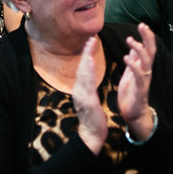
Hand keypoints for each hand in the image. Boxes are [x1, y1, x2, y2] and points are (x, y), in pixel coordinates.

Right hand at [72, 38, 107, 153]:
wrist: (91, 135)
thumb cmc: (93, 119)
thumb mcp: (90, 100)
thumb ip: (89, 88)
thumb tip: (89, 78)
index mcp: (81, 90)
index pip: (83, 70)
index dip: (86, 56)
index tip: (91, 43)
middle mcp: (79, 90)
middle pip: (81, 68)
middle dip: (86, 52)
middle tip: (91, 38)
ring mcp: (81, 95)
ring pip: (83, 73)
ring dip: (86, 58)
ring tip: (90, 45)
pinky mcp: (87, 101)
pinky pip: (87, 84)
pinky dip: (88, 72)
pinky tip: (90, 63)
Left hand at [118, 23, 156, 137]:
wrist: (133, 114)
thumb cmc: (131, 94)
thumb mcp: (131, 74)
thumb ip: (134, 61)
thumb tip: (135, 47)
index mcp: (143, 67)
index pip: (147, 49)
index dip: (146, 37)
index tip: (143, 25)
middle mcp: (146, 72)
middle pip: (150, 51)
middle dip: (147, 38)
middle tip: (143, 25)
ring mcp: (144, 80)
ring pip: (146, 61)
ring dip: (139, 49)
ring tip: (130, 40)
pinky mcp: (140, 89)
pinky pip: (139, 75)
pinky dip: (133, 65)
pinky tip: (126, 57)